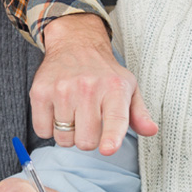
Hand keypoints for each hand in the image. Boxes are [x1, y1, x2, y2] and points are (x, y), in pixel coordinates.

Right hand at [34, 14, 156, 153]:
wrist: (76, 43)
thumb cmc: (103, 72)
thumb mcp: (128, 87)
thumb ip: (139, 113)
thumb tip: (151, 130)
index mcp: (114, 88)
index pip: (115, 118)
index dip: (112, 136)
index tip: (108, 149)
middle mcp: (88, 87)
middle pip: (86, 140)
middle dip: (87, 139)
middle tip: (88, 120)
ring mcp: (62, 89)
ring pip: (63, 139)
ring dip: (68, 134)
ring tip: (72, 113)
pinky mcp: (40, 92)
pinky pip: (42, 130)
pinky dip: (48, 128)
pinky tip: (56, 112)